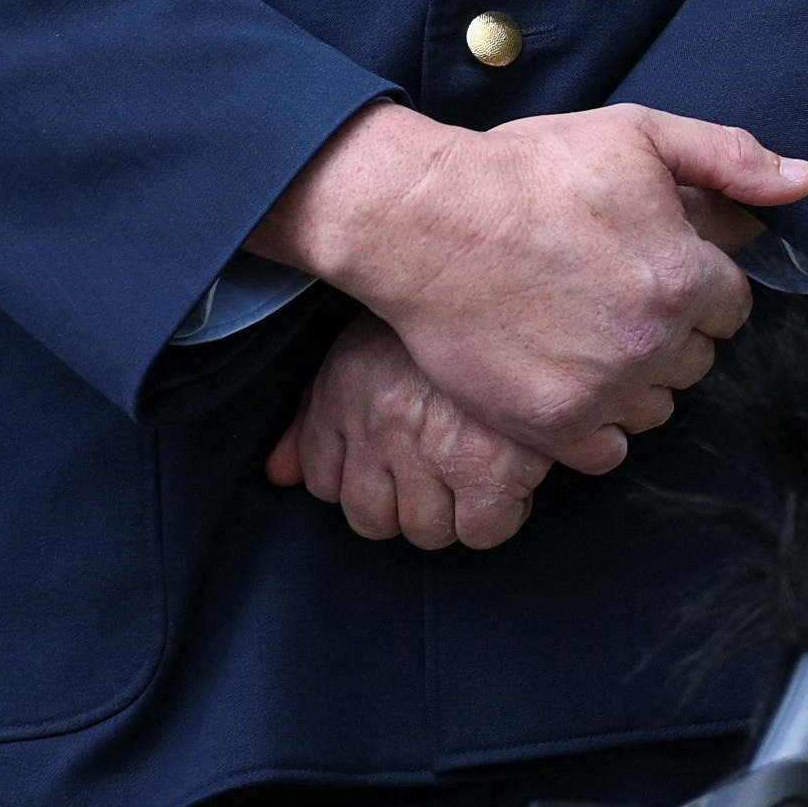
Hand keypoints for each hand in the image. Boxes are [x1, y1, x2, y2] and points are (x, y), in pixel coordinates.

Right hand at [250, 102, 807, 466]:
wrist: (425, 221)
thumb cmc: (531, 171)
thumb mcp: (638, 135)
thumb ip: (729, 158)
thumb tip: (804, 182)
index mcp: (684, 276)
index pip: (733, 308)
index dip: (701, 287)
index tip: (663, 271)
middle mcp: (651, 342)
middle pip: (698, 360)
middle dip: (672, 332)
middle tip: (619, 300)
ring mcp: (599, 390)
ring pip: (656, 408)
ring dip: (636, 381)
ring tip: (591, 339)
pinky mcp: (547, 424)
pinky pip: (606, 453)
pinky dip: (596, 428)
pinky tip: (571, 383)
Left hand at [271, 313, 554, 548]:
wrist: (527, 275)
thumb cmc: (458, 306)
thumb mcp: (373, 341)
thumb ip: (316, 415)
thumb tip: (280, 476)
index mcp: (346, 387)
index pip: (322, 481)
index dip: (365, 479)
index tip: (397, 463)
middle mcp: (379, 423)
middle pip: (373, 520)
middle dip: (408, 503)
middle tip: (444, 466)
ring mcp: (432, 448)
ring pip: (427, 531)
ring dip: (456, 511)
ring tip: (482, 466)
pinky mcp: (491, 465)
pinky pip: (483, 530)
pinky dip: (500, 513)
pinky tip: (514, 475)